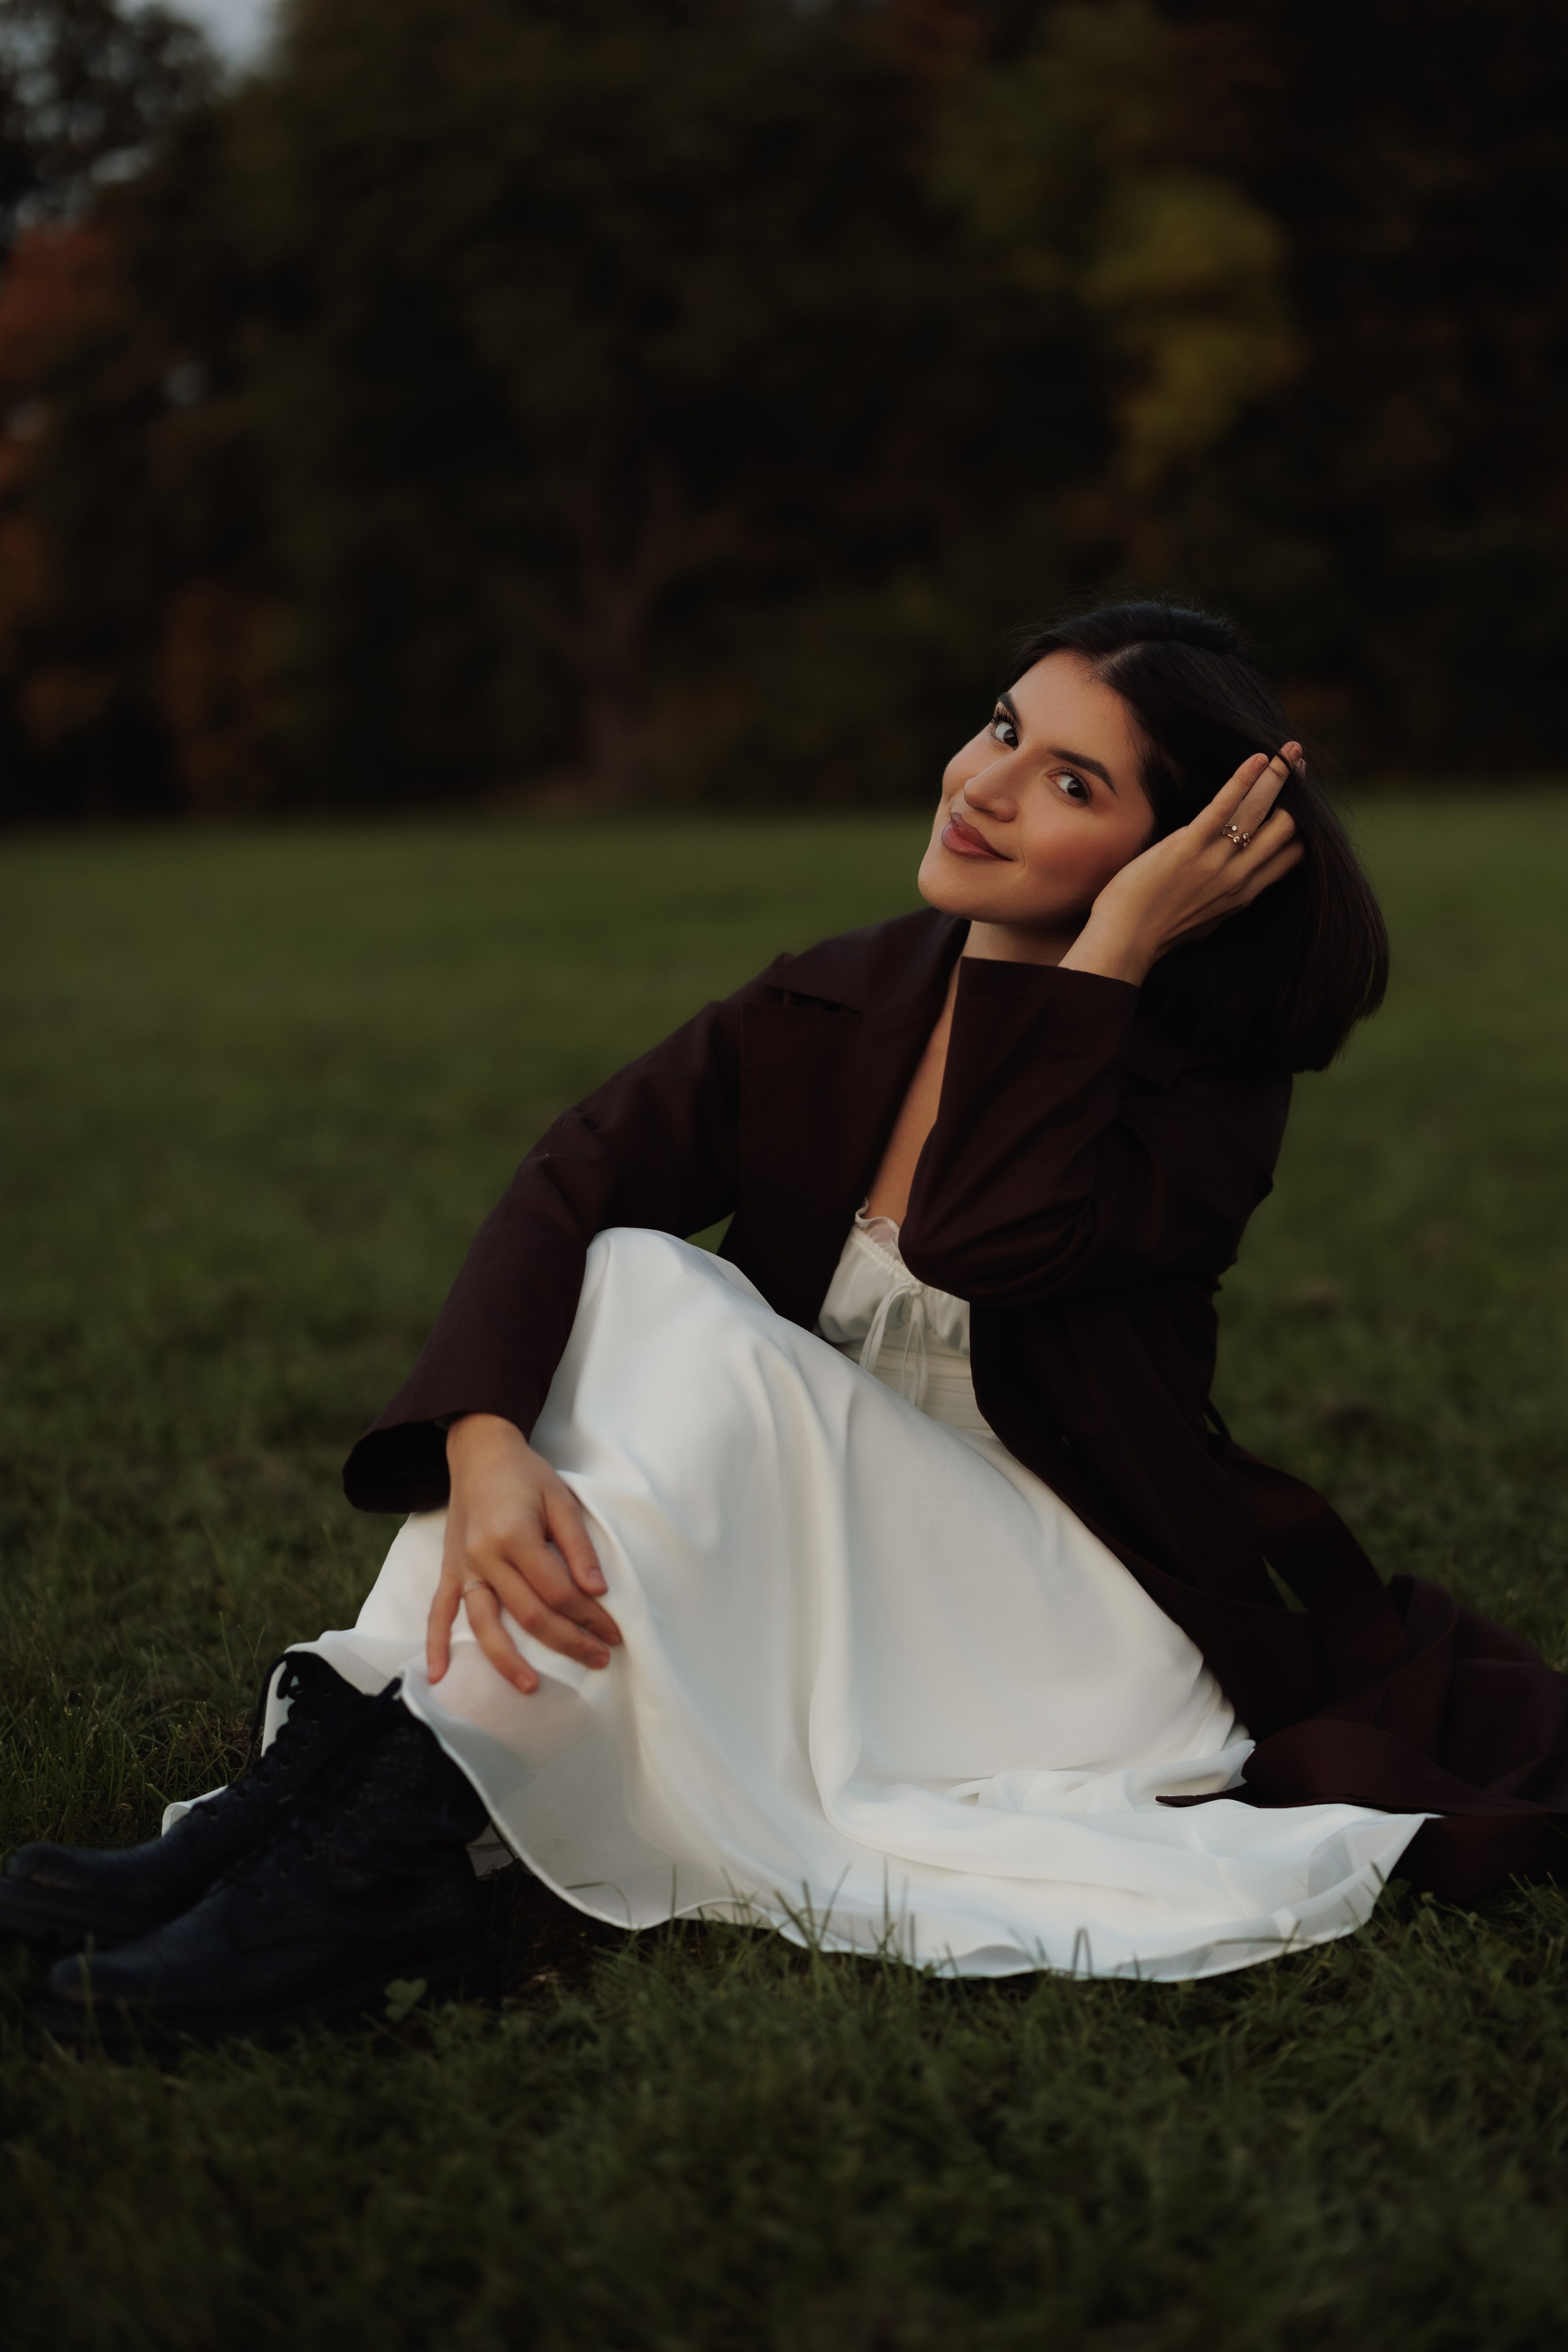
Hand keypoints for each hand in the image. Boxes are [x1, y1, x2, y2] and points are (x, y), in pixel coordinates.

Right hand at [427, 1412, 620, 1694]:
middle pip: (529, 1615)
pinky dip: (435, 1644)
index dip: (590, 1617)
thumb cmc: (526, 1475)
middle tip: (600, 1659)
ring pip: (485, 1624)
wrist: (480, 1452)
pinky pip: (439, 1612)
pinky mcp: (449, 1569)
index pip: (559, 1592)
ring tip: (532, 1687)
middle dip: (568, 1642)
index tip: (615, 1633)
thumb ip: (579, 1547)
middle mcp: (485, 1557)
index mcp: (516, 1536)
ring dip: (508, 1660)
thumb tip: (598, 1592)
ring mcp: (463, 1566)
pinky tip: (437, 1675)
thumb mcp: (562, 1499)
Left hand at [1059, 744, 1305, 986]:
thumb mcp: (1206, 918)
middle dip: (1296, 793)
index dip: (1303, 825)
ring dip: (1279, 776)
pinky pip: (1224, 806)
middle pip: (1286, 829)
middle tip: (1297, 764)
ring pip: (1263, 811)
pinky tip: (1258, 757)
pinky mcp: (1189, 847)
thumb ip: (1226, 897)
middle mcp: (1239, 877)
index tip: (1303, 799)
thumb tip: (1237, 884)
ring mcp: (1216, 862)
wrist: (1126, 941)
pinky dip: (1244, 779)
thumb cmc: (1158, 931)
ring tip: (1289, 750)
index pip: (1293, 855)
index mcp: (1245, 894)